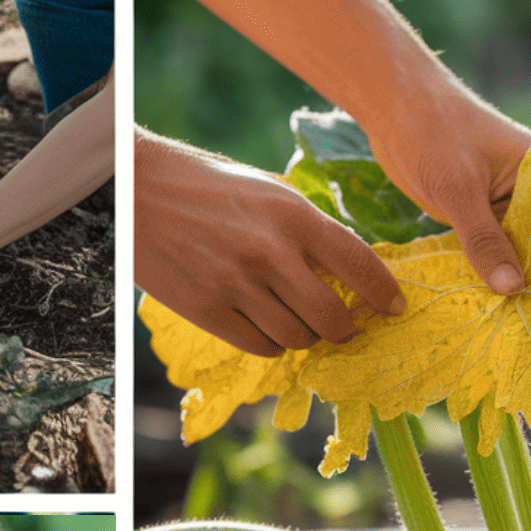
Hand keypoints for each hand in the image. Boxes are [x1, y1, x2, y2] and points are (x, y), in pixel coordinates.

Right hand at [134, 129, 404, 357]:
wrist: (135, 187)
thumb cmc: (206, 185)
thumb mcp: (266, 192)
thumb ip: (305, 230)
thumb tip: (345, 270)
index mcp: (293, 214)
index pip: (359, 264)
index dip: (385, 293)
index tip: (396, 307)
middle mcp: (270, 252)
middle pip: (333, 317)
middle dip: (347, 329)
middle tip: (347, 328)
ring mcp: (237, 284)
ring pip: (298, 337)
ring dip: (307, 338)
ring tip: (301, 324)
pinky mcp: (207, 309)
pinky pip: (260, 346)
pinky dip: (273, 344)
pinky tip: (268, 327)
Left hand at [363, 91, 530, 294]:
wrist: (393, 107)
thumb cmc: (432, 131)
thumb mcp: (458, 190)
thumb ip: (484, 239)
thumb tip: (512, 289)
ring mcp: (506, 205)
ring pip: (518, 251)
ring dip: (516, 279)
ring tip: (529, 324)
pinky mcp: (481, 214)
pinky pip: (491, 249)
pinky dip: (489, 271)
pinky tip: (493, 305)